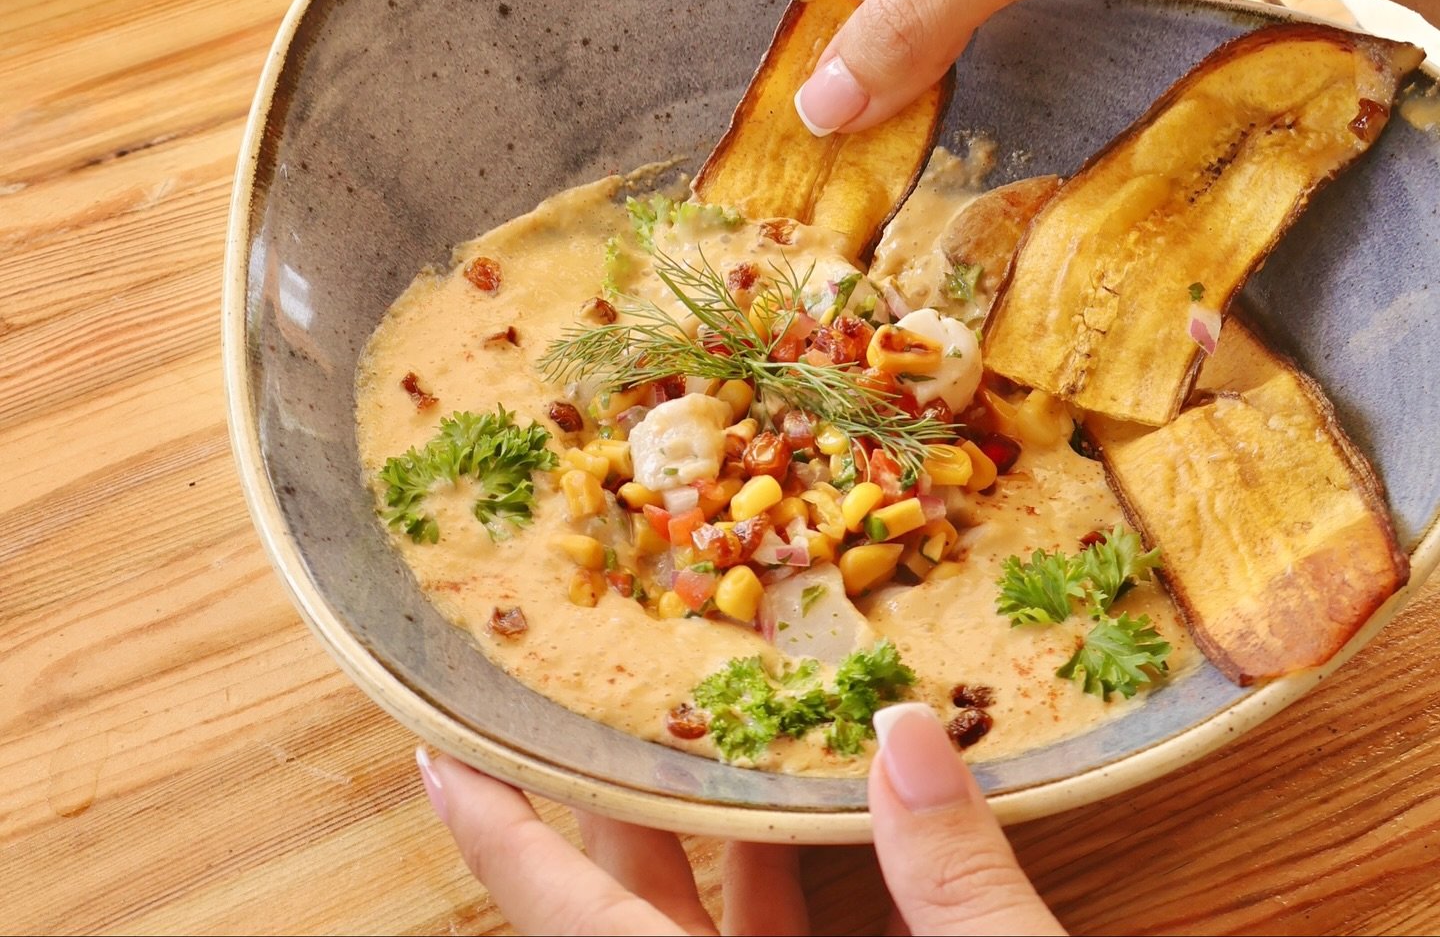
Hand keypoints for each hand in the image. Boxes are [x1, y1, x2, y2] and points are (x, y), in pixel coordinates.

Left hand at [416, 703, 1062, 934]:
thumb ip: (953, 883)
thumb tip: (903, 736)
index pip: (572, 924)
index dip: (501, 837)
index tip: (440, 755)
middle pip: (630, 919)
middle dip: (613, 808)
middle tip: (595, 702)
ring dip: (705, 852)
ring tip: (698, 742)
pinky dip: (780, 909)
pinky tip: (821, 844)